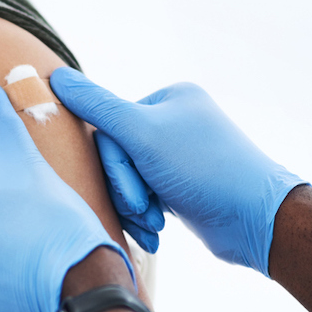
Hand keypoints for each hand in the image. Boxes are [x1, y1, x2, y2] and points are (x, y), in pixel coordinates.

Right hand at [50, 68, 306, 275]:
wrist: (256, 221)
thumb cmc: (203, 170)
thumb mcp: (142, 134)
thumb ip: (96, 106)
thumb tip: (56, 76)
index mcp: (170, 99)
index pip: (111, 126)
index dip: (115, 164)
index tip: (137, 190)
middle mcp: (175, 123)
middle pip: (118, 155)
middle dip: (128, 190)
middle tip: (146, 211)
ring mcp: (179, 157)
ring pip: (128, 180)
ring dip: (136, 207)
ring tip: (154, 226)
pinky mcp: (182, 188)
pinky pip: (144, 197)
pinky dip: (145, 218)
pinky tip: (156, 234)